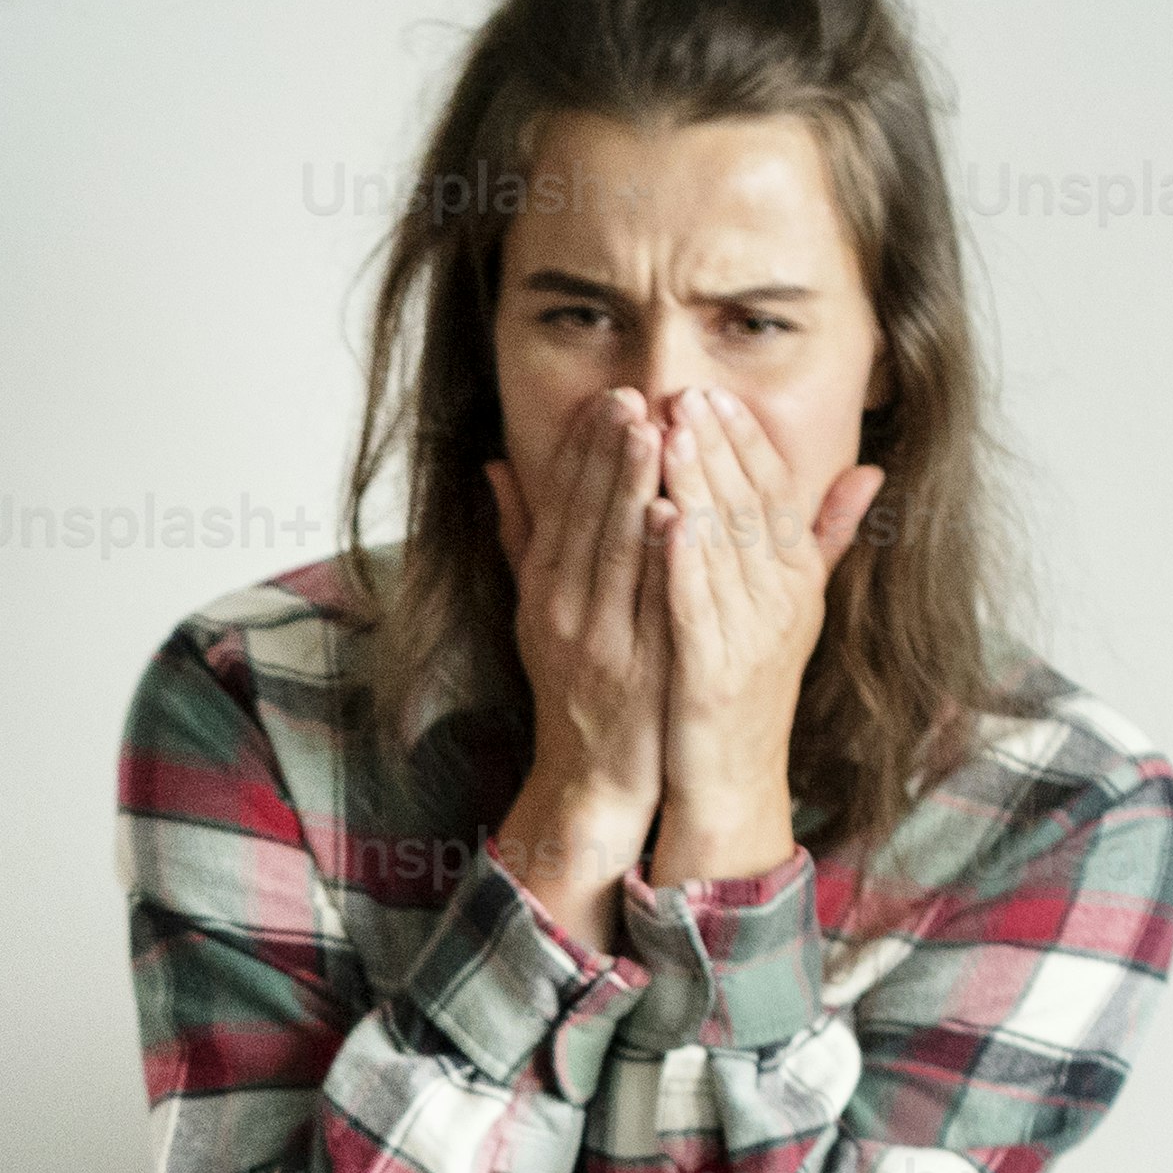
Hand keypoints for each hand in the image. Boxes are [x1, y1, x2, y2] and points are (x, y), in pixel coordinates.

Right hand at [483, 391, 670, 898]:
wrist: (593, 777)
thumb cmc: (575, 686)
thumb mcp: (535, 612)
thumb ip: (522, 540)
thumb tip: (498, 467)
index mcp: (542, 592)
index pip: (559, 505)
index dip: (582, 449)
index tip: (608, 398)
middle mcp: (562, 612)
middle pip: (584, 519)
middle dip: (607, 453)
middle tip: (631, 395)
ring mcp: (599, 642)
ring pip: (614, 552)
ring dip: (632, 488)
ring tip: (653, 431)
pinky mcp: (636, 670)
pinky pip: (649, 603)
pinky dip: (658, 556)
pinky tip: (674, 513)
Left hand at [642, 386, 883, 887]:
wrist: (731, 780)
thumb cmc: (749, 690)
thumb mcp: (793, 607)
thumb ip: (823, 539)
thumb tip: (872, 473)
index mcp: (796, 580)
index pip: (775, 494)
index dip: (747, 441)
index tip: (716, 393)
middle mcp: (783, 601)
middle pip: (750, 507)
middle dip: (718, 447)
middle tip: (685, 393)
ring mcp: (752, 636)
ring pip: (724, 545)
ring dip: (698, 485)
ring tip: (669, 433)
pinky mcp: (714, 671)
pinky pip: (697, 604)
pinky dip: (682, 559)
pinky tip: (662, 516)